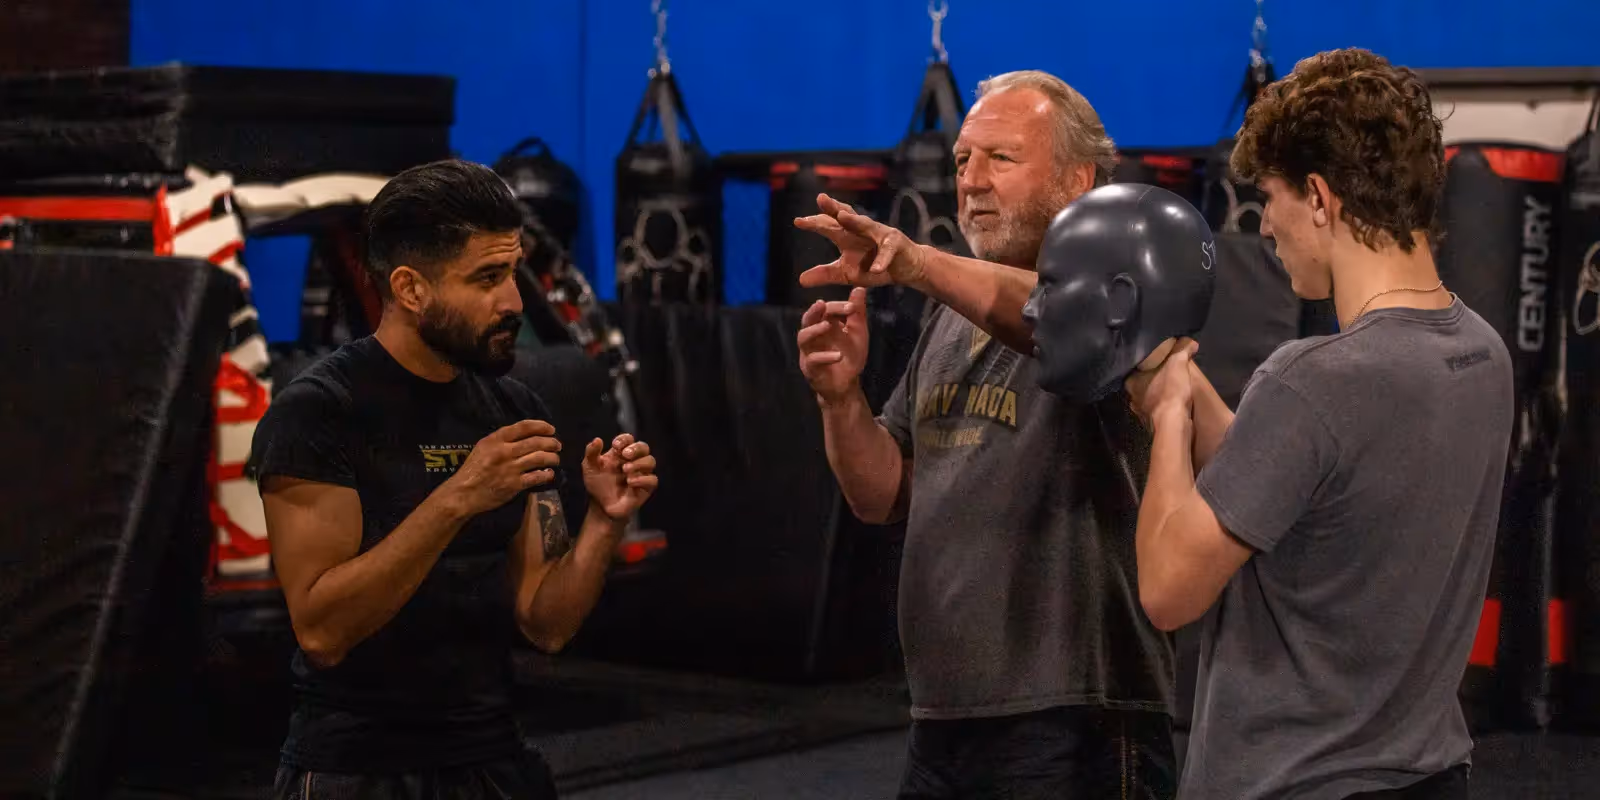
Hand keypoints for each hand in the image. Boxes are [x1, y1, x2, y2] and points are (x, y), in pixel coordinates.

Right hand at [448, 420, 561, 513]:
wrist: (463, 493)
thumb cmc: (473, 469)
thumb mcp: (483, 448)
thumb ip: (502, 440)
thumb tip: (526, 435)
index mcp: (496, 440)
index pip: (524, 427)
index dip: (541, 426)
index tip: (551, 429)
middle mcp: (504, 452)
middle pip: (536, 442)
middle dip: (551, 443)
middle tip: (557, 445)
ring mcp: (510, 468)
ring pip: (540, 458)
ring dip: (553, 458)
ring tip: (556, 459)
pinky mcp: (514, 485)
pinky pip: (537, 477)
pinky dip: (547, 474)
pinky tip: (549, 473)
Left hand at [583, 434, 657, 520]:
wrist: (601, 506)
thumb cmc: (597, 484)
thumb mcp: (589, 467)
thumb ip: (591, 453)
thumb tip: (597, 440)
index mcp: (620, 453)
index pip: (628, 439)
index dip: (624, 439)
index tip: (615, 445)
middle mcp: (633, 460)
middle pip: (643, 447)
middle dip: (636, 448)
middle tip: (625, 454)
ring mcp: (641, 473)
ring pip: (650, 461)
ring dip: (638, 463)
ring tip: (625, 469)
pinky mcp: (646, 487)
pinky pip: (652, 480)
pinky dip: (642, 479)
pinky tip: (630, 482)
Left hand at [794, 193, 927, 288]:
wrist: (907, 269)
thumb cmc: (875, 266)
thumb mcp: (847, 273)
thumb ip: (826, 274)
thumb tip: (800, 279)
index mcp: (847, 235)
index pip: (829, 225)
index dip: (814, 222)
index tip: (797, 221)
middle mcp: (862, 229)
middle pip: (846, 215)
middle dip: (833, 207)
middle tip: (820, 199)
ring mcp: (880, 234)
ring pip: (867, 225)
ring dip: (855, 221)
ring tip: (842, 216)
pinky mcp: (896, 244)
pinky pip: (887, 252)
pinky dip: (881, 260)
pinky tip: (875, 269)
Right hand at [797, 286, 869, 403]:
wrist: (846, 384)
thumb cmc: (850, 356)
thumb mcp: (857, 333)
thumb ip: (857, 313)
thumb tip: (859, 289)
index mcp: (823, 324)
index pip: (826, 310)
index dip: (837, 307)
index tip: (851, 306)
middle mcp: (813, 335)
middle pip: (808, 319)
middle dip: (814, 311)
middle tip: (822, 304)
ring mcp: (808, 351)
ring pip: (803, 337)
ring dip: (814, 330)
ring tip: (827, 326)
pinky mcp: (809, 368)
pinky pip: (812, 360)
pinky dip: (825, 357)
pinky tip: (838, 355)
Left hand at [1125, 338, 1198, 427]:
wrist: (1173, 423)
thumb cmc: (1170, 390)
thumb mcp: (1178, 363)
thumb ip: (1182, 349)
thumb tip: (1191, 342)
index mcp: (1131, 381)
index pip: (1137, 368)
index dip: (1149, 363)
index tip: (1160, 360)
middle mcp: (1131, 396)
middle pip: (1143, 383)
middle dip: (1154, 379)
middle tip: (1168, 373)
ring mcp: (1140, 412)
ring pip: (1148, 398)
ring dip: (1158, 394)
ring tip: (1171, 388)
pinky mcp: (1150, 423)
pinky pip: (1155, 411)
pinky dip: (1162, 407)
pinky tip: (1171, 404)